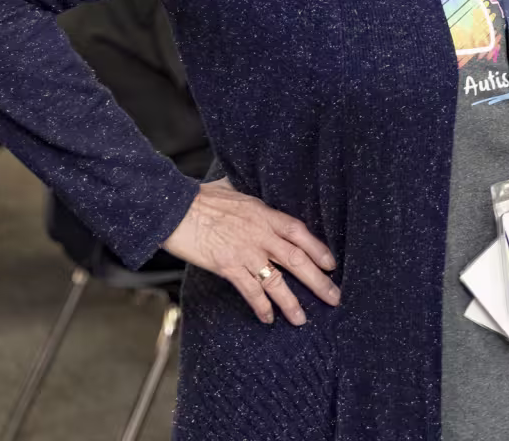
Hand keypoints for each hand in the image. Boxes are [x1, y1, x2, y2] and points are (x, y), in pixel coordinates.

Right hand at [162, 177, 339, 325]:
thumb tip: (253, 196)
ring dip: (292, 302)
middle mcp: (260, 234)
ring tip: (303, 319)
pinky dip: (261, 306)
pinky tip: (268, 319)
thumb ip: (249, 198)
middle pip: (297, 259)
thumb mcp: (233, 189)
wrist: (174, 208)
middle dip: (318, 281)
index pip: (299, 232)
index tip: (331, 264)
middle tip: (334, 297)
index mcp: (264, 213)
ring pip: (277, 280)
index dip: (318, 248)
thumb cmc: (200, 198)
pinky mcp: (227, 266)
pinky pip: (250, 291)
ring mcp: (245, 252)